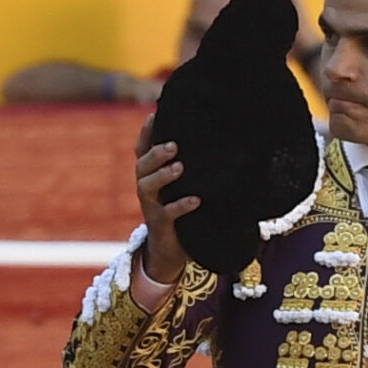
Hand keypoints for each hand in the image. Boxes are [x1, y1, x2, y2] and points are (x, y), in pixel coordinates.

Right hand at [132, 114, 198, 287]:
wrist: (172, 251)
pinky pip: (166, 214)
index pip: (142, 149)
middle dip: (156, 153)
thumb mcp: (184, 186)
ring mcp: (151, 207)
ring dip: (162, 175)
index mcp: (151, 175)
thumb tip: (225, 143)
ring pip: (146, 186)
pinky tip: (196, 200)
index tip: (156, 115)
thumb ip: (192, 168)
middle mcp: (147, 188)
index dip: (146, 133)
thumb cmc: (182, 211)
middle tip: (174, 145)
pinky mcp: (160, 225)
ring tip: (179, 167)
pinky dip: (181, 206)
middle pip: (142, 165)